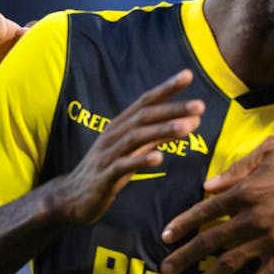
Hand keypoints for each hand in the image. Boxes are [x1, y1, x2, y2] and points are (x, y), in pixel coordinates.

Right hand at [50, 70, 204, 224]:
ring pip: (136, 137)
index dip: (166, 88)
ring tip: (187, 128)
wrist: (73, 198)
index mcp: (121, 125)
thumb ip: (161, 135)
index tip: (188, 75)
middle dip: (172, 109)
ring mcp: (107, 155)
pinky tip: (159, 159)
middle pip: (144, 116)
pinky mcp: (104, 177)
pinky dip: (141, 161)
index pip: (146, 101)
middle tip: (200, 105)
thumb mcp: (137, 149)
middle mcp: (114, 134)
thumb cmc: (109, 169)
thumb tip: (191, 121)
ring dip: (162, 130)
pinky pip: (123, 166)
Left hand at [158, 136, 273, 273]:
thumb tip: (209, 186)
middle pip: (210, 242)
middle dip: (185, 258)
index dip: (183, 224)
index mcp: (246, 190)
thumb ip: (237, 168)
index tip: (166, 237)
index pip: (205, 211)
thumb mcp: (270, 149)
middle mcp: (252, 217)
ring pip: (231, 263)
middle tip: (166, 271)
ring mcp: (270, 238)